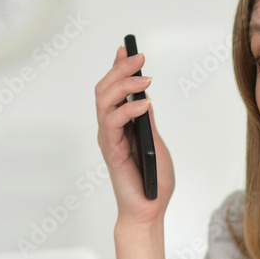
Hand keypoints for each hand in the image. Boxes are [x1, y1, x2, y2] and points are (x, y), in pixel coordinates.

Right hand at [94, 46, 174, 224]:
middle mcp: (110, 130)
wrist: (148, 211)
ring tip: (145, 78)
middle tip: (140, 57)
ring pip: (104, 101)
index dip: (117, 67)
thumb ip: (147, 122)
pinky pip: (114, 123)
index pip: (113, 90)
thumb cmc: (153, 181)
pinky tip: (145, 104)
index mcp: (120, 126)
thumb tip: (145, 97)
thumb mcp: (155, 143)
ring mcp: (109, 139)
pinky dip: (129, 110)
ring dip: (124, 85)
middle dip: (121, 69)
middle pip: (104, 90)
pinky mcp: (111, 151)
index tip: (125, 48)